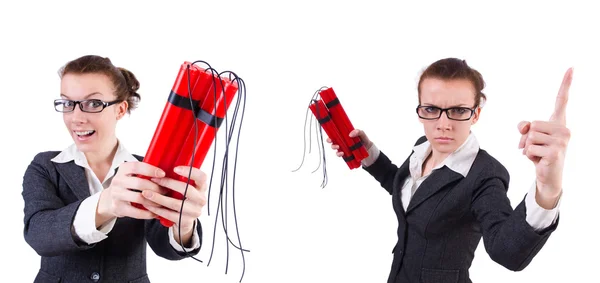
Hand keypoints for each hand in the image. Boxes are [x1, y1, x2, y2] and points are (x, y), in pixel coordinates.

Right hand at [96, 162, 166, 226]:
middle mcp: (118, 181)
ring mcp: (116, 195)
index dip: (150, 170)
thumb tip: (165, 174)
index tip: (162, 174)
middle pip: (139, 183)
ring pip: (139, 198)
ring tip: (162, 202)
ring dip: (153, 201)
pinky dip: (148, 213)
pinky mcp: (118, 207)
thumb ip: (144, 172)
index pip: (136, 166)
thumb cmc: (127, 185)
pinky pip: (136, 212)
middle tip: (165, 191)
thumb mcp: (131, 174)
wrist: (109, 199)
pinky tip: (155, 213)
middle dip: (156, 188)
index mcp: (123, 169)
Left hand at [142, 166, 207, 242]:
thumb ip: (179, 178)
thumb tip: (160, 165)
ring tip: (146, 193)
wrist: (185, 219)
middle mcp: (201, 199)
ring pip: (176, 203)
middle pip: (187, 190)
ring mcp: (195, 211)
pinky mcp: (186, 221)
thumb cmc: (181, 198)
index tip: (175, 168)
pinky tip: (148, 205)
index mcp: (202, 187)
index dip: (190, 172)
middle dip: (168, 184)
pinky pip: (170, 214)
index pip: (202, 177)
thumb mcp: (184, 187)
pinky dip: (157, 209)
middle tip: (154, 180)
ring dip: (158, 198)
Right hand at [326, 129, 372, 156]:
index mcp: (344, 134)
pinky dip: (339, 154)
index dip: (330, 133)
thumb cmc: (364, 140)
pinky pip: (339, 154)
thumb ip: (358, 132)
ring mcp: (343, 147)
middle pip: (332, 140)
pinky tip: (342, 153)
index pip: (335, 132)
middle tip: (331, 141)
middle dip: (329, 140)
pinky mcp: (345, 154)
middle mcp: (342, 141)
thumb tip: (350, 134)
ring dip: (334, 147)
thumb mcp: (362, 134)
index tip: (329, 135)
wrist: (368, 150)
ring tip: (338, 147)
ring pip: (334, 147)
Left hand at [518, 68, 572, 208]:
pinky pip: (529, 148)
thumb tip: (524, 127)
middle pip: (531, 124)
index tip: (571, 67)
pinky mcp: (556, 151)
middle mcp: (564, 129)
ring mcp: (562, 140)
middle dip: (526, 138)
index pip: (561, 100)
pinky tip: (539, 161)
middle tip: (535, 148)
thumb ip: (525, 127)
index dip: (566, 84)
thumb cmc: (540, 154)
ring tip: (538, 154)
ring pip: (529, 136)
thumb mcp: (530, 137)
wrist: (547, 176)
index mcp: (558, 123)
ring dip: (527, 147)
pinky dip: (528, 156)